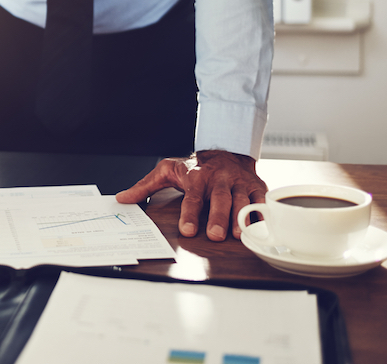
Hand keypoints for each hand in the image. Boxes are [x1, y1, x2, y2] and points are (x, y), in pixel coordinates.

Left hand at [115, 150, 266, 240]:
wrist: (225, 150)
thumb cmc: (194, 166)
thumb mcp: (166, 171)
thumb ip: (145, 186)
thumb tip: (122, 198)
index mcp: (197, 177)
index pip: (192, 198)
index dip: (190, 214)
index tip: (187, 230)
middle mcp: (220, 180)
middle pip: (220, 200)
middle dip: (218, 217)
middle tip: (215, 235)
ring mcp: (239, 183)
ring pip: (242, 201)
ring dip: (241, 218)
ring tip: (239, 235)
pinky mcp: (256, 187)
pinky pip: (262, 201)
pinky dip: (263, 214)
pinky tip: (263, 227)